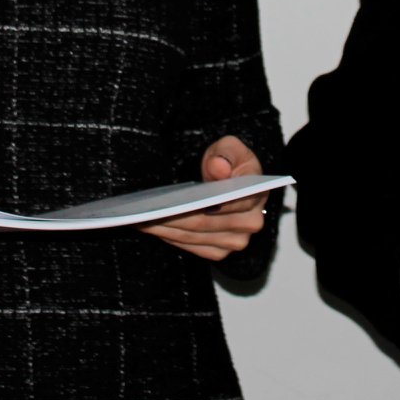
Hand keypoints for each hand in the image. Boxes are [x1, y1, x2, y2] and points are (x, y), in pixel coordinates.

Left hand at [141, 136, 268, 261]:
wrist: (225, 180)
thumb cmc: (228, 163)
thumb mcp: (229, 147)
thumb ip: (226, 153)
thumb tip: (219, 168)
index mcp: (257, 194)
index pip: (233, 202)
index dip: (208, 203)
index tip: (182, 201)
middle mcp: (250, 223)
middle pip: (206, 223)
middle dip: (174, 216)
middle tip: (147, 209)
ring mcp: (235, 241)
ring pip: (194, 236)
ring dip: (166, 228)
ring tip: (141, 217)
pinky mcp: (219, 252)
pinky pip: (191, 247)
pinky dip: (170, 237)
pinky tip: (152, 226)